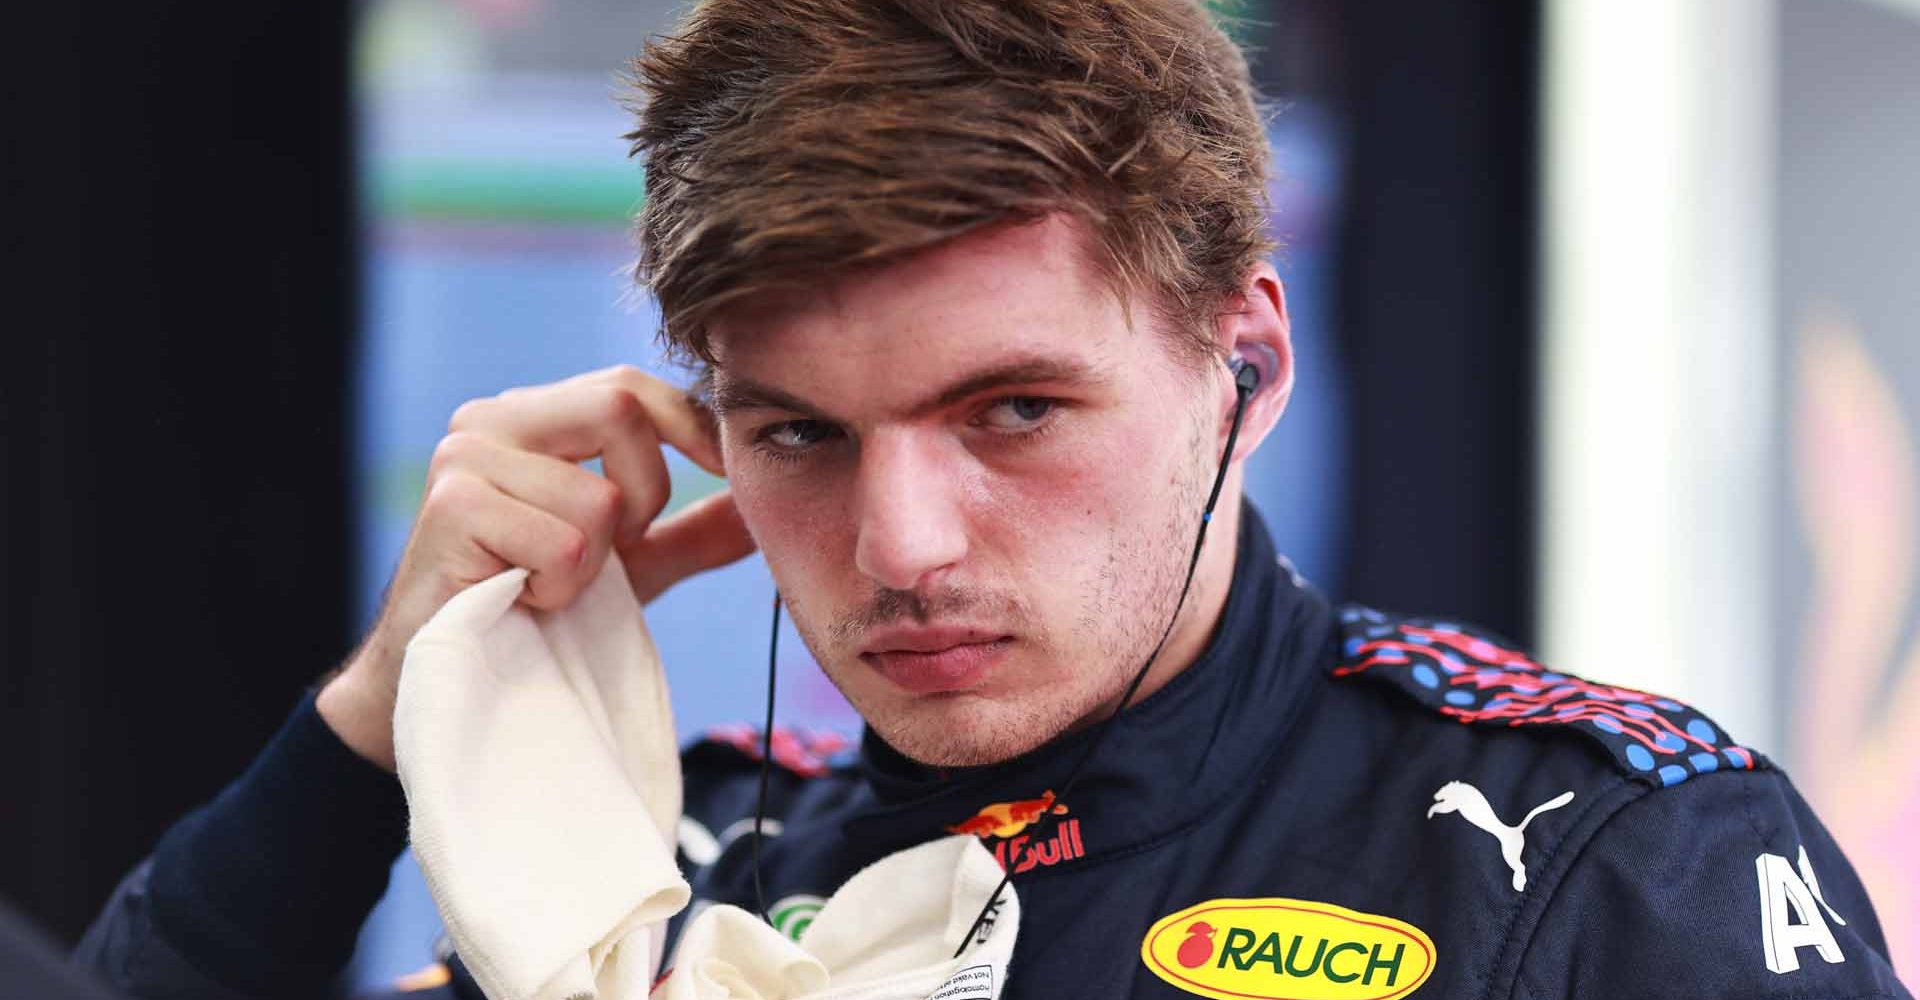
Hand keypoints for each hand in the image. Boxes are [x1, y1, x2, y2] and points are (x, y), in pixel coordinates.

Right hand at [316, 365, 756, 771]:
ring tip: (546, 587)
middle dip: (646, 493)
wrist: (444, 683)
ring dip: (594, 565)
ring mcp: (464, 457)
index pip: (631, 385)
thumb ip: (690, 528)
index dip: (692, 426)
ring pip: (601, 496)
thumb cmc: (533, 614)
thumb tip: (762, 502)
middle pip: (621, 406)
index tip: (731, 476)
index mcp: (531, 418)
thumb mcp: (628, 563)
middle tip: (618, 549)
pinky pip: (566, 544)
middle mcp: (491, 419)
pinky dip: (560, 589)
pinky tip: (519, 600)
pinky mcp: (451, 506)